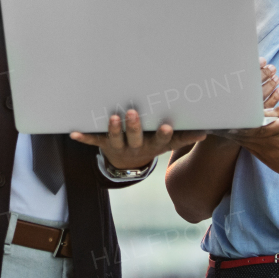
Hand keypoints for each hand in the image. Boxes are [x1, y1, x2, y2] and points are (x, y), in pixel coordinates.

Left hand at [70, 109, 206, 170]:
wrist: (129, 164)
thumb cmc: (151, 144)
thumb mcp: (168, 144)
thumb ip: (184, 137)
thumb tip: (205, 133)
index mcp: (151, 145)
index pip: (159, 141)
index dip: (163, 134)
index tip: (167, 125)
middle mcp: (135, 147)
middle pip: (134, 138)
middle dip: (133, 127)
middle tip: (132, 113)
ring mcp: (118, 146)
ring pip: (115, 138)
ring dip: (113, 129)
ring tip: (113, 116)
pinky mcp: (104, 144)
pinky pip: (94, 141)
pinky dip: (84, 137)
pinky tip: (73, 133)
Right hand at [205, 59, 278, 142]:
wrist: (217, 133)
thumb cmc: (218, 108)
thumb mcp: (221, 91)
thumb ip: (229, 78)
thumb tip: (246, 62)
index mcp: (228, 95)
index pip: (244, 78)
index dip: (255, 68)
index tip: (263, 61)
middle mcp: (236, 104)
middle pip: (254, 86)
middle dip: (264, 75)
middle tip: (272, 68)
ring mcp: (246, 113)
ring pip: (262, 96)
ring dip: (271, 85)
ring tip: (276, 77)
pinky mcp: (254, 120)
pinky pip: (268, 108)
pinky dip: (275, 98)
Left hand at [223, 104, 278, 184]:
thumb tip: (269, 108)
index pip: (257, 119)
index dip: (242, 114)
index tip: (231, 107)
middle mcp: (271, 140)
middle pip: (246, 129)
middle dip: (232, 121)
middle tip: (218, 112)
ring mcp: (266, 152)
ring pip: (244, 139)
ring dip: (232, 131)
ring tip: (217, 122)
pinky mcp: (265, 160)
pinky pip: (248, 147)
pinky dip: (239, 139)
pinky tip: (230, 133)